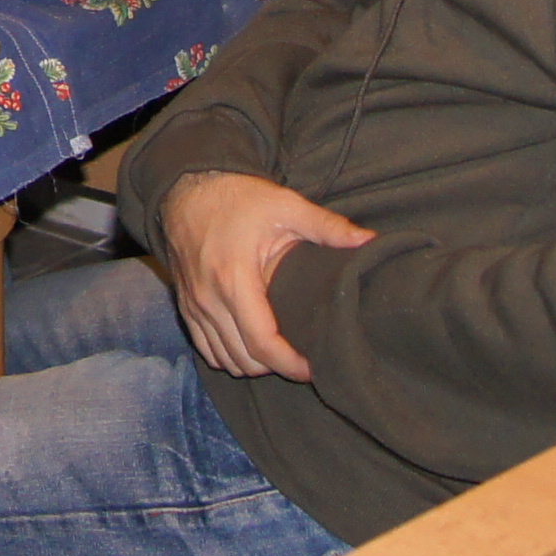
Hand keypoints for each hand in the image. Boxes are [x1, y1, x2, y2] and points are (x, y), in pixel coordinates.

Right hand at [156, 170, 373, 379]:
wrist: (186, 187)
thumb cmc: (237, 197)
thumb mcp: (286, 204)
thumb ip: (327, 226)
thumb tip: (370, 240)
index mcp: (235, 278)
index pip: (262, 343)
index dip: (289, 364)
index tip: (313, 367)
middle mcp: (209, 298)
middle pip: (244, 359)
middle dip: (276, 367)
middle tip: (302, 357)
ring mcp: (194, 305)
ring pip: (224, 359)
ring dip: (252, 364)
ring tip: (280, 353)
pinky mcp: (185, 305)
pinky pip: (205, 349)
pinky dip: (228, 356)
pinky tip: (250, 345)